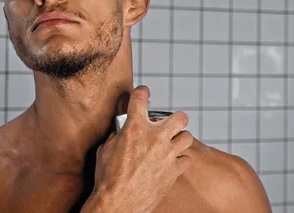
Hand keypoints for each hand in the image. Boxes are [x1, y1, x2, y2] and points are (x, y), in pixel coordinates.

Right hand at [85, 86, 193, 212]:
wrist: (118, 204)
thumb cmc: (108, 179)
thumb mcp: (106, 150)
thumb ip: (119, 135)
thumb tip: (123, 130)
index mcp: (134, 128)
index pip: (140, 98)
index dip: (142, 92)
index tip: (144, 93)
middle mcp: (155, 138)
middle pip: (179, 116)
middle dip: (175, 118)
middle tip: (169, 123)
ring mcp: (167, 154)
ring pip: (187, 137)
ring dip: (179, 139)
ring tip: (172, 144)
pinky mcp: (174, 171)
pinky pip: (187, 159)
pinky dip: (181, 160)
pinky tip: (173, 162)